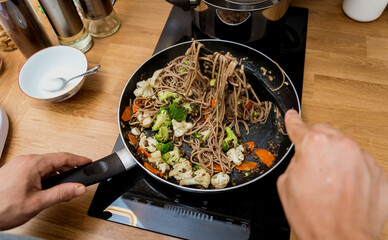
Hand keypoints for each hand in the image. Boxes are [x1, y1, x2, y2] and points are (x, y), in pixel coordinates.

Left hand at [0, 153, 91, 229]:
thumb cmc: (1, 207)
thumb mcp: (38, 202)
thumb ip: (62, 193)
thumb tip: (79, 188)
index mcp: (33, 164)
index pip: (63, 157)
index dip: (78, 160)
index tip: (88, 162)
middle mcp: (26, 160)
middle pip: (55, 160)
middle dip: (69, 169)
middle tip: (79, 178)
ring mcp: (19, 165)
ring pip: (45, 166)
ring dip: (56, 174)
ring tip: (63, 188)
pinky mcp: (14, 171)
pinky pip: (35, 169)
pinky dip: (45, 177)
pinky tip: (46, 188)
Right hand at [277, 110, 387, 239]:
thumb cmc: (314, 216)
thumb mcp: (286, 184)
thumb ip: (295, 161)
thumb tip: (303, 156)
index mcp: (314, 145)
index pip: (300, 126)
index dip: (293, 121)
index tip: (293, 116)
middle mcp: (341, 146)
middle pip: (325, 133)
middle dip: (317, 145)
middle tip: (313, 167)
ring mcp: (363, 158)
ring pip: (344, 148)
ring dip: (337, 160)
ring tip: (331, 186)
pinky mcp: (378, 172)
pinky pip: (360, 164)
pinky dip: (352, 173)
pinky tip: (345, 191)